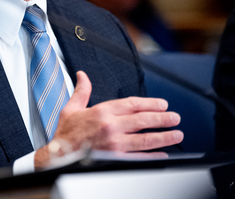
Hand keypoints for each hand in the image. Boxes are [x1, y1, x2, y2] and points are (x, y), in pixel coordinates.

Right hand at [35, 71, 182, 168]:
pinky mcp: (115, 158)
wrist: (59, 156)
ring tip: (176, 134)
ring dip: (164, 136)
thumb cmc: (66, 134)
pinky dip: (153, 155)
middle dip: (163, 118)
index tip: (162, 104)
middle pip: (144, 120)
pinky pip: (139, 156)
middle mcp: (111, 126)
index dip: (151, 103)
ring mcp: (114, 143)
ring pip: (145, 138)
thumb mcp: (71, 108)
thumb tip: (82, 75)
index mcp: (102, 111)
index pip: (133, 104)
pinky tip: (163, 154)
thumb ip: (82, 91)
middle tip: (175, 118)